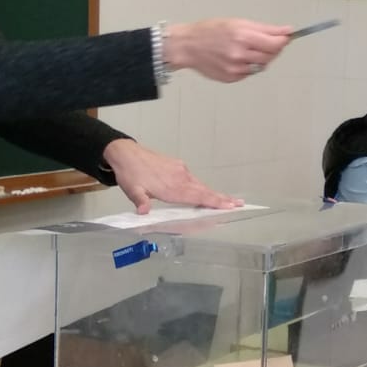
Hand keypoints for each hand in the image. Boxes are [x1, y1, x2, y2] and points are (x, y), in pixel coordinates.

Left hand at [103, 140, 240, 213]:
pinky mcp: (178, 166)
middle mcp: (179, 178)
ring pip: (200, 185)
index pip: (197, 197)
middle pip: (204, 191)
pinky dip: (203, 187)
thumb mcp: (132, 190)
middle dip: (222, 198)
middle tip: (239, 204)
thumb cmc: (130, 174)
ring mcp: (180, 171)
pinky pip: (194, 180)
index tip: (229, 205)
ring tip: (229, 200)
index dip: (213, 202)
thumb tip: (143, 212)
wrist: (126, 153)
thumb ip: (140, 201)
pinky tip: (206, 192)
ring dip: (214, 194)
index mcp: (171, 187)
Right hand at [163, 19, 290, 82]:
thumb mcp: (238, 22)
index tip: (286, 37)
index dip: (283, 41)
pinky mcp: (231, 78)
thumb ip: (265, 29)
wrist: (187, 46)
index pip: (275, 44)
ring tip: (247, 49)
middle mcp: (240, 54)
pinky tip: (237, 58)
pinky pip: (249, 73)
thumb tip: (288, 31)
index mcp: (243, 36)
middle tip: (264, 42)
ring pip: (262, 66)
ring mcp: (236, 69)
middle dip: (273, 49)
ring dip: (261, 58)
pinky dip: (249, 66)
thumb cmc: (211, 30)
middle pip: (271, 56)